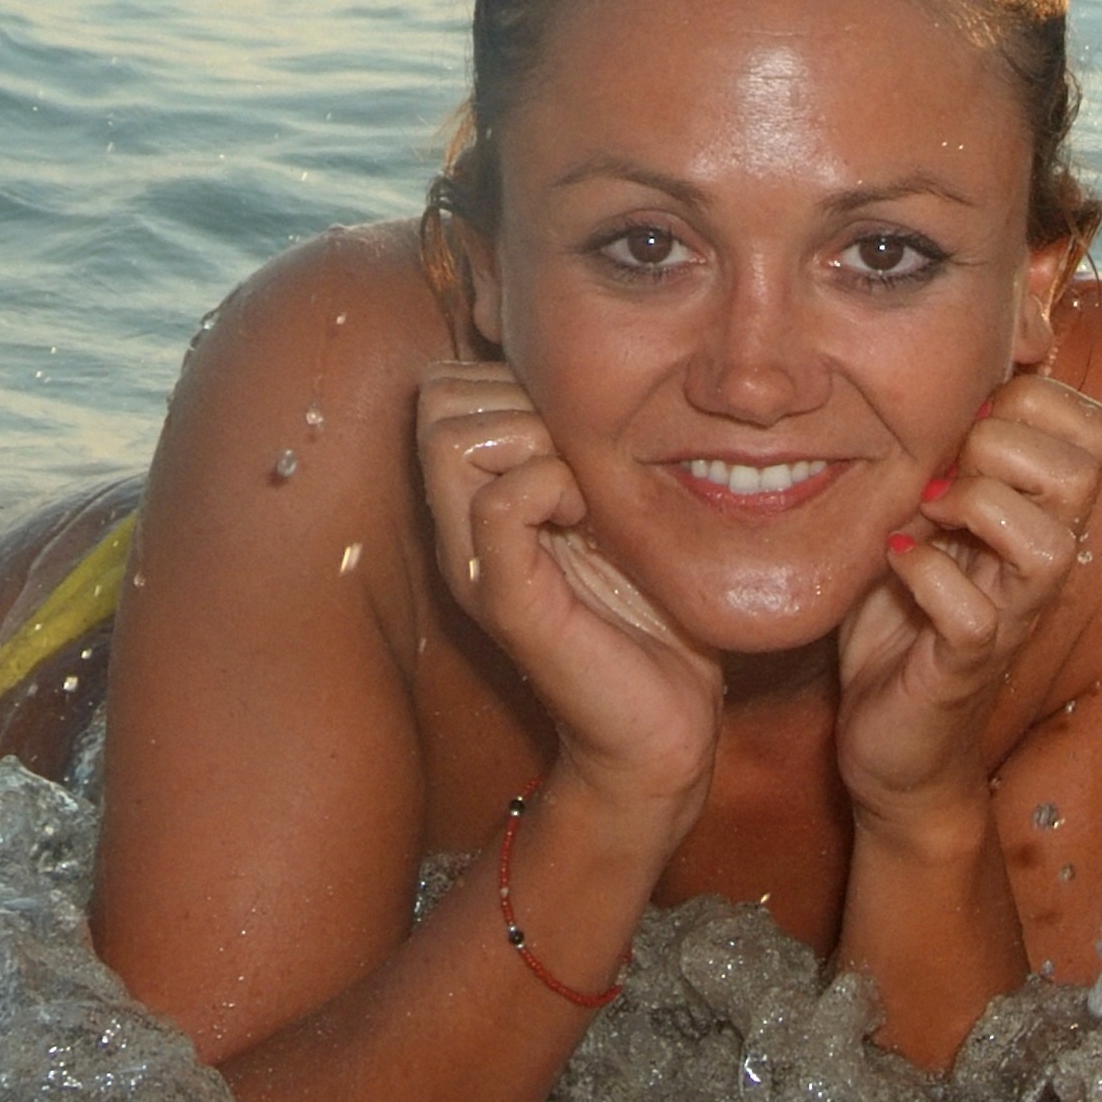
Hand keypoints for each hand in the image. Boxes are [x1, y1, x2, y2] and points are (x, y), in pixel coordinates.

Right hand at [414, 361, 721, 842]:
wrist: (663, 726)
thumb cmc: (652, 612)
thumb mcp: (617, 507)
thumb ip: (586, 448)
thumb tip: (590, 376)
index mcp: (480, 498)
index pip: (446, 386)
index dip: (511, 381)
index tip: (577, 433)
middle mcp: (460, 526)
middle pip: (438, 398)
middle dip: (519, 398)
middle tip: (578, 457)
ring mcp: (475, 563)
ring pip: (454, 437)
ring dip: (534, 438)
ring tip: (582, 490)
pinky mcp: (507, 601)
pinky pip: (498, 502)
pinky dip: (550, 486)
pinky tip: (587, 519)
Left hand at [833, 370, 1101, 838]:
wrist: (890, 740)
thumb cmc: (904, 618)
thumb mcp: (922, 515)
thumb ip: (940, 451)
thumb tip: (943, 369)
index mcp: (1043, 514)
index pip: (1093, 427)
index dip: (1031, 398)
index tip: (964, 419)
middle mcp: (1044, 561)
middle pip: (1084, 465)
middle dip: (1002, 440)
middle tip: (941, 466)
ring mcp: (1012, 614)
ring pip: (1050, 542)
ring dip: (976, 505)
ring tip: (924, 513)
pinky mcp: (967, 666)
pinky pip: (972, 614)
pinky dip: (923, 575)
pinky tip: (893, 562)